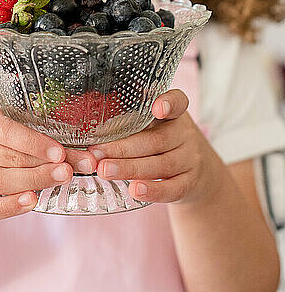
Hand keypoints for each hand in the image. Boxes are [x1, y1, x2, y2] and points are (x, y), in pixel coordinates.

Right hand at [0, 105, 96, 219]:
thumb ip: (25, 124)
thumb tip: (71, 134)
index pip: (9, 132)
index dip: (35, 143)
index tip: (60, 151)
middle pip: (11, 159)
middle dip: (45, 165)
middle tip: (73, 168)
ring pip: (2, 182)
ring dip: (35, 182)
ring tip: (62, 179)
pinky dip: (9, 207)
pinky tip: (31, 202)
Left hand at [88, 89, 214, 204]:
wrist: (197, 171)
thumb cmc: (162, 139)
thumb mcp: (155, 122)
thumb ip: (133, 115)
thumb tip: (93, 109)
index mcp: (175, 113)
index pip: (178, 101)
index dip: (169, 103)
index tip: (157, 108)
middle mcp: (185, 133)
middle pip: (156, 140)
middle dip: (123, 148)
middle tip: (96, 153)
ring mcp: (190, 159)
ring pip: (161, 165)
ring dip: (130, 168)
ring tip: (104, 171)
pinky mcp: (190, 183)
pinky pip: (173, 188)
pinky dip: (153, 191)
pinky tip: (134, 191)